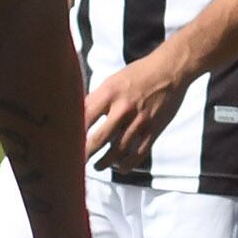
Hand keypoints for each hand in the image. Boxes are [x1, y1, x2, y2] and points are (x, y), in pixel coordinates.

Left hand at [84, 49, 189, 169]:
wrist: (170, 69)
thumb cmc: (139, 74)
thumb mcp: (113, 81)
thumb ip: (97, 99)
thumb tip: (79, 116)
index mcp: (109, 93)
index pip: (85, 118)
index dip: (73, 134)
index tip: (66, 144)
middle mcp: (123, 108)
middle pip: (99, 139)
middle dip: (85, 155)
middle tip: (77, 163)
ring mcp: (139, 121)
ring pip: (118, 151)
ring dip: (104, 162)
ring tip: (98, 166)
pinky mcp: (154, 129)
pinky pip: (138, 153)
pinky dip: (127, 164)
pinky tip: (120, 168)